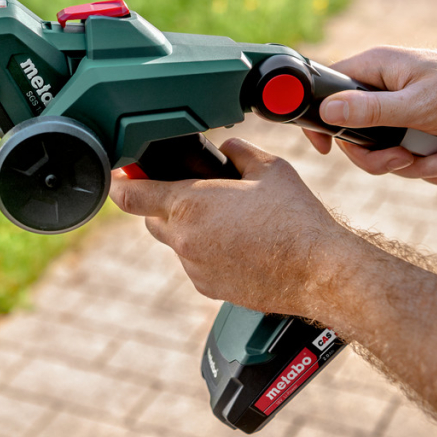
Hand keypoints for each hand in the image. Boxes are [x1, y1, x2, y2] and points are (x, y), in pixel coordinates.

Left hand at [109, 137, 358, 318]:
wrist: (319, 271)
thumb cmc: (296, 219)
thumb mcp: (268, 168)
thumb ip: (237, 153)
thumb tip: (227, 149)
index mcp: (189, 204)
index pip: (130, 195)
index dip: (119, 182)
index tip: (117, 176)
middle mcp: (184, 239)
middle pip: (151, 219)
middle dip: (163, 205)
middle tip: (193, 195)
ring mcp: (195, 267)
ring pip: (176, 243)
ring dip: (190, 230)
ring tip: (230, 222)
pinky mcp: (208, 287)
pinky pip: (195, 264)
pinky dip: (207, 252)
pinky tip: (239, 245)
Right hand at [303, 47, 436, 186]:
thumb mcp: (419, 104)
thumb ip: (370, 110)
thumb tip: (327, 109)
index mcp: (376, 70)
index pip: (329, 90)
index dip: (323, 121)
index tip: (325, 149)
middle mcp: (384, 90)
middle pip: (358, 137)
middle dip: (386, 158)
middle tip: (405, 160)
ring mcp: (402, 113)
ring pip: (387, 155)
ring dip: (421, 167)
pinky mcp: (419, 132)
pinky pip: (412, 161)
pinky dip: (436, 168)